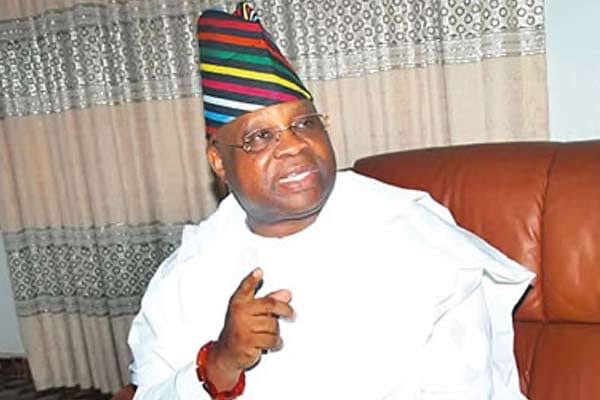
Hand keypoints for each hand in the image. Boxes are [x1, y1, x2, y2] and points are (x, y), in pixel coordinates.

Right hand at [207, 268, 293, 386]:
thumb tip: (287, 294)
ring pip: (273, 325)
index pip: (246, 288)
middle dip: (285, 309)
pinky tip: (272, 343)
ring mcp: (242, 327)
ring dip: (276, 332)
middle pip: (270, 304)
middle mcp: (239, 312)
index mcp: (239, 302)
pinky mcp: (248, 341)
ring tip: (269, 334)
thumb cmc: (242, 329)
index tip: (259, 272)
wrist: (227, 354)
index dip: (252, 279)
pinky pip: (272, 339)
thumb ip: (269, 301)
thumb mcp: (252, 314)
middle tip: (292, 314)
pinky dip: (276, 343)